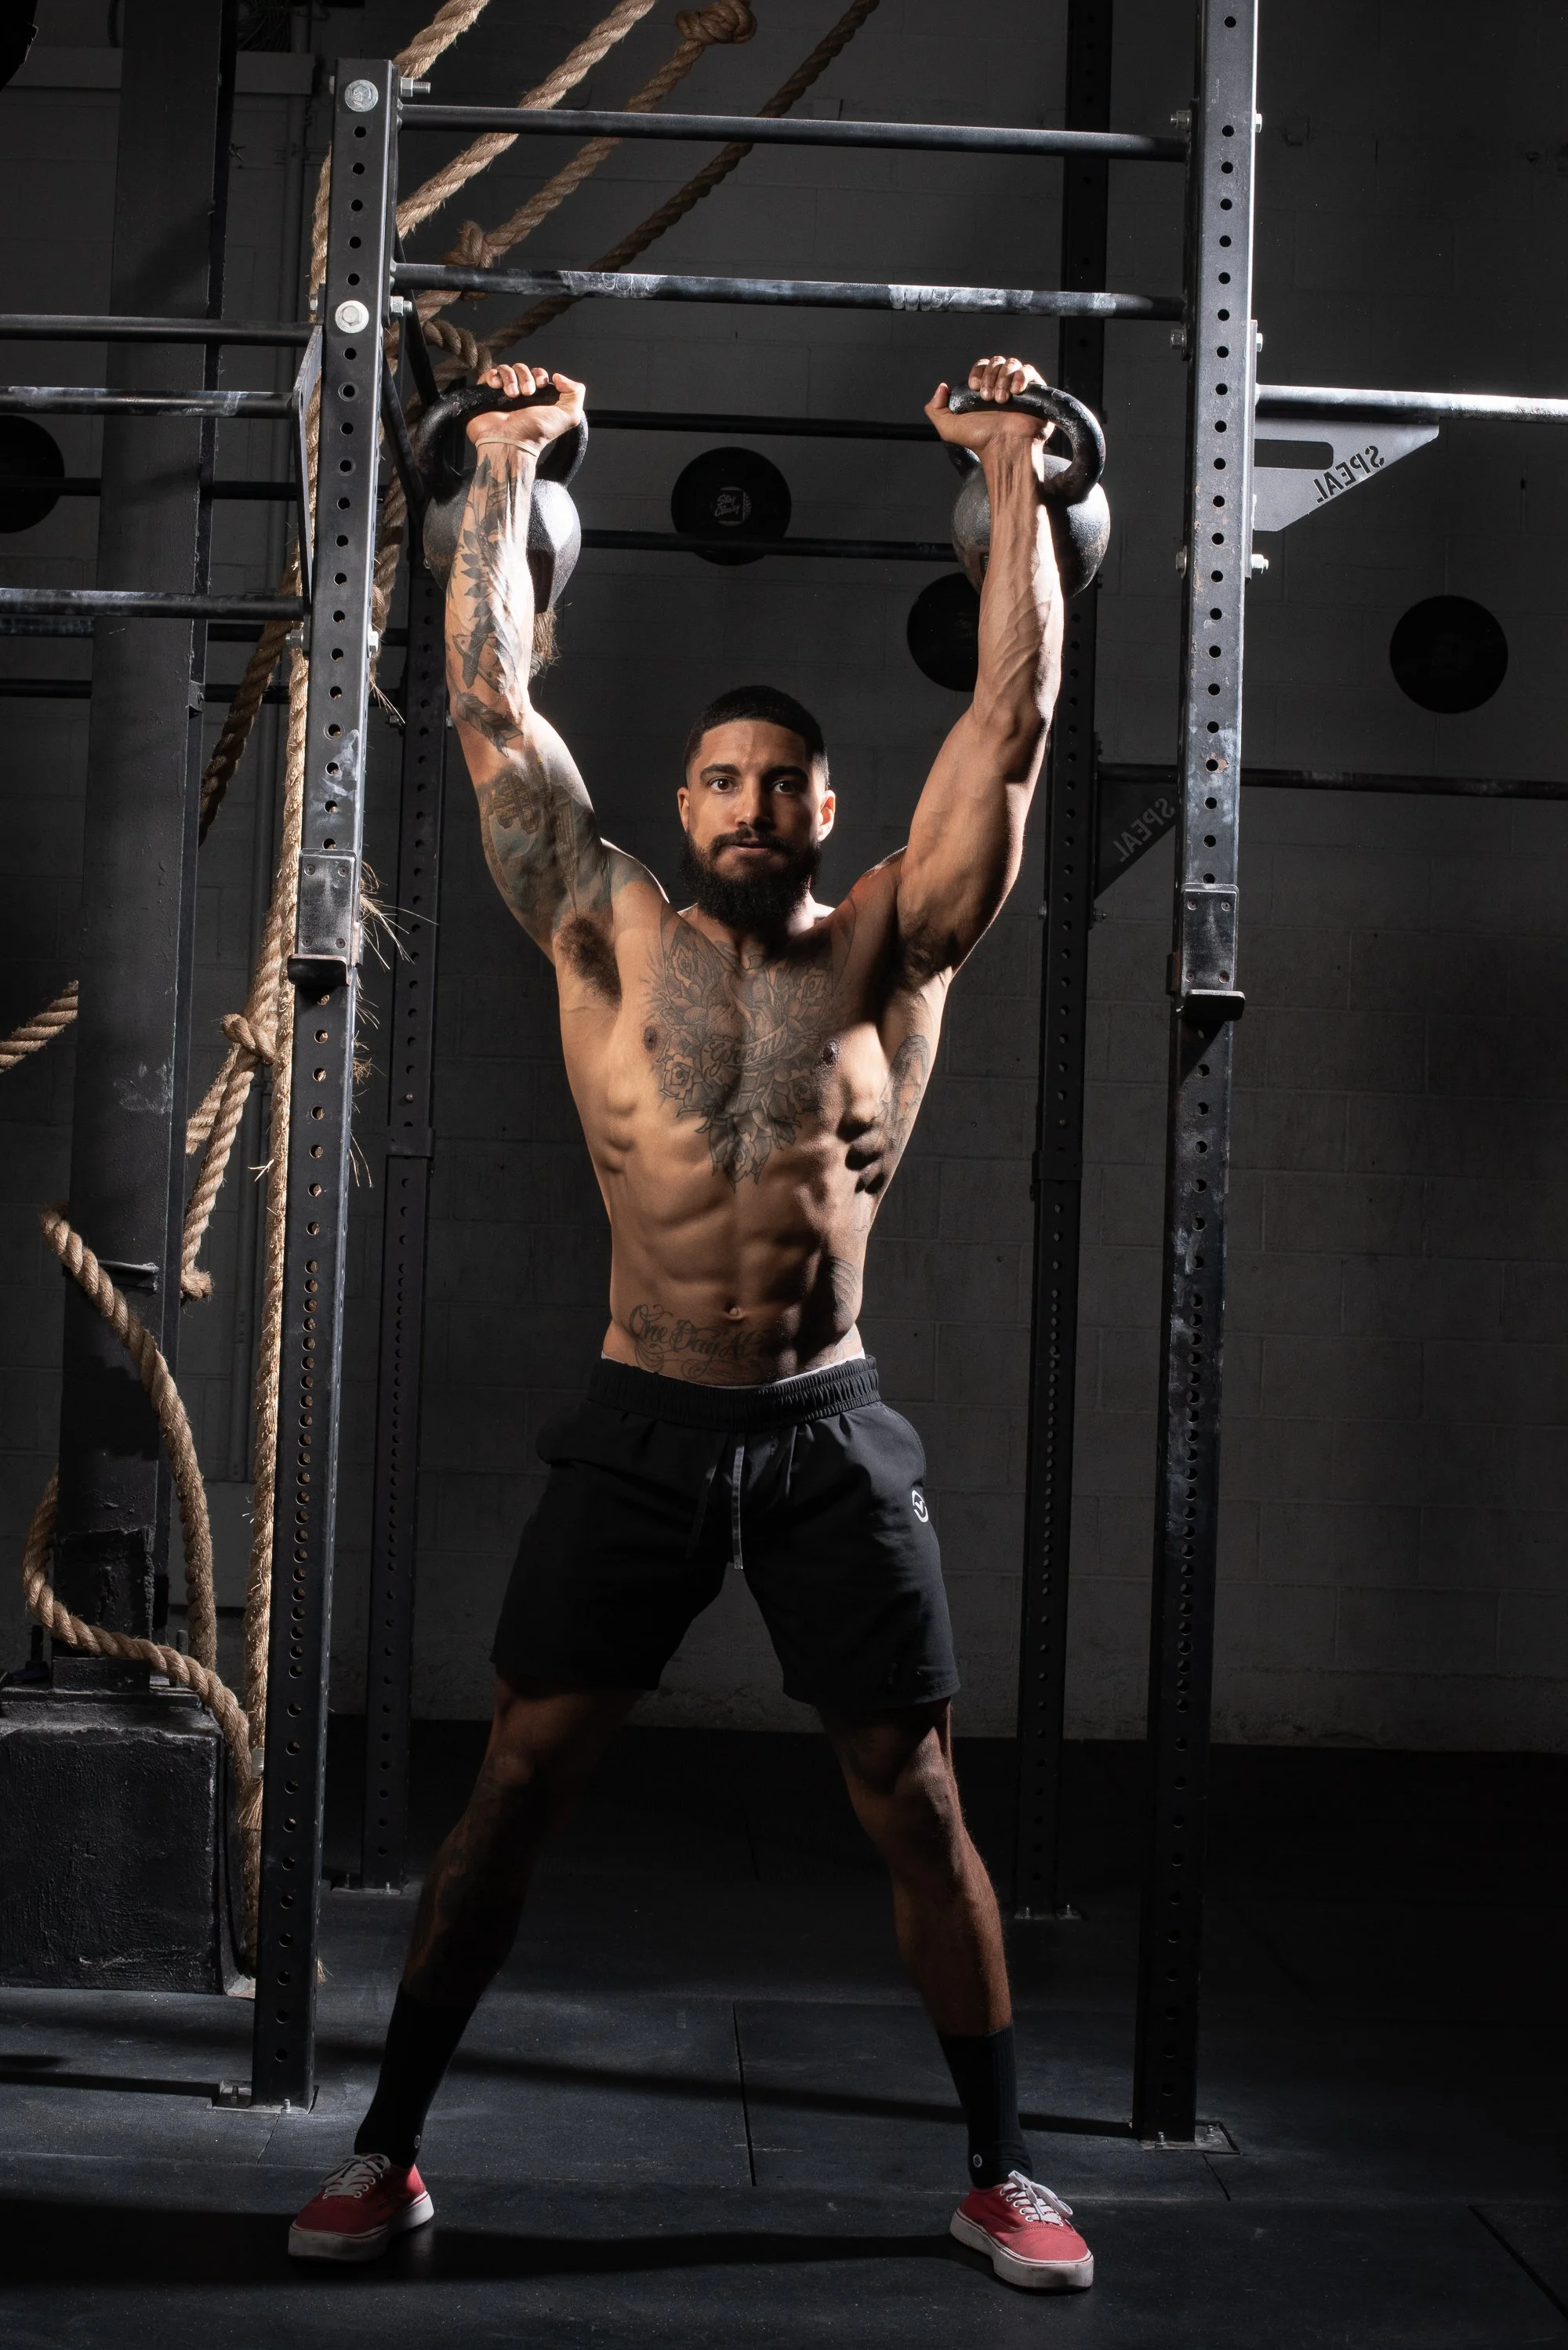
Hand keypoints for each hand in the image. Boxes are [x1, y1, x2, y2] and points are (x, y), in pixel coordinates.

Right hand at [465, 362, 585, 452]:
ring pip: (505, 370)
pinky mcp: (485, 395)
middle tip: (527, 394)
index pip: (537, 374)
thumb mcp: (569, 416)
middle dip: (525, 377)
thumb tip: (559, 377)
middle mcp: (519, 396)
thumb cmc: (537, 433)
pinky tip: (497, 387)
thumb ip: (575, 393)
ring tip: (512, 395)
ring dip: (510, 379)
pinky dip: (493, 376)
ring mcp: (501, 395)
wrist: (510, 442)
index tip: (540, 386)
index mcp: (537, 399)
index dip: (539, 375)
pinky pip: (488, 374)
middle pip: (521, 369)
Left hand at [926, 355, 1052, 453]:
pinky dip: (1021, 376)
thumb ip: (936, 409)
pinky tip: (1016, 392)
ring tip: (1001, 400)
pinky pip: (1029, 371)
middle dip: (990, 377)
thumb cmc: (980, 441)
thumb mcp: (948, 428)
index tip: (974, 387)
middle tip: (987, 398)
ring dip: (1003, 379)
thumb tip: (941, 388)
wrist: (1003, 449)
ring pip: (1012, 364)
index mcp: (983, 390)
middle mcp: (1001, 387)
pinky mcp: (1035, 392)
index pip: (981, 366)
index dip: (977, 372)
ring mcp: (1018, 388)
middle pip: (996, 362)